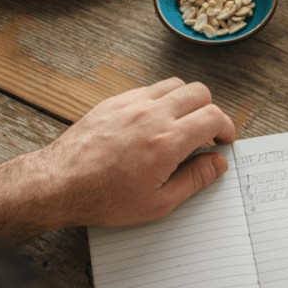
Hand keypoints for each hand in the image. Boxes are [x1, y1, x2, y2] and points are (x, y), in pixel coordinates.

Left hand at [23, 77, 235, 229]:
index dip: (226, 128)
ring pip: (175, 84)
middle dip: (211, 111)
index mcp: (167, 141)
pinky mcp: (114, 101)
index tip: (224, 140)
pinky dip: (160, 100)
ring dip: (187, 101)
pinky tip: (155, 122)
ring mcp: (131, 104)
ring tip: (182, 124)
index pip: (213, 117)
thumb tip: (217, 163)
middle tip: (207, 133)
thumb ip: (194, 180)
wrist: (60, 184)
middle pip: (199, 93)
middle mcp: (151, 115)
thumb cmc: (105, 198)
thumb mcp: (158, 203)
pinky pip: (148, 89)